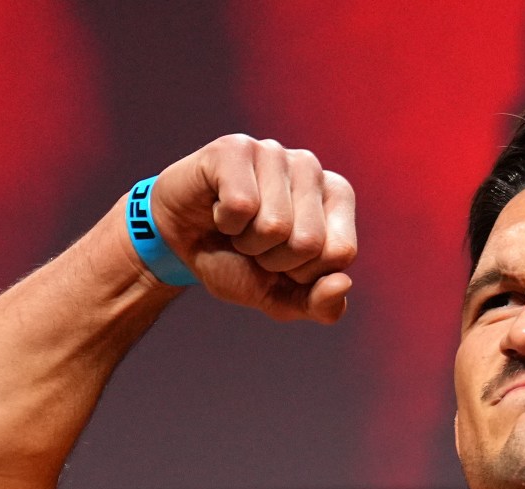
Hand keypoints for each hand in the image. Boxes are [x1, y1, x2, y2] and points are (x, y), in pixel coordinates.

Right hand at [146, 134, 357, 322]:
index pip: (342, 252)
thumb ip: (321, 304)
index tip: (282, 260)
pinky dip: (224, 222)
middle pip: (309, 242)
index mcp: (337, 197)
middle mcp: (311, 166)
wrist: (180, 245)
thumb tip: (344, 283)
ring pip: (275, 226)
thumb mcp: (282, 297)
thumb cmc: (238, 263)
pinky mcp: (235, 148)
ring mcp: (273, 151)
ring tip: (237, 226)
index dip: (304, 273)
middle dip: (274, 260)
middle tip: (253, 243)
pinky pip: (241, 206)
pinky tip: (217, 208)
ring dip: (247, 242)